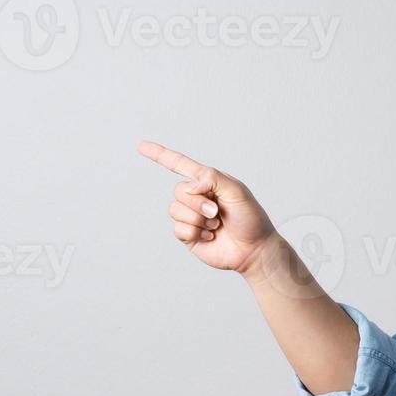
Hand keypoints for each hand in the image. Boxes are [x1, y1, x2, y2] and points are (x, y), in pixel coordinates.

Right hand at [137, 140, 277, 274]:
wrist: (254, 249)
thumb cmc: (251, 219)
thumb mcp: (237, 191)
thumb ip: (213, 178)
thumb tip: (189, 186)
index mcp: (208, 182)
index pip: (180, 165)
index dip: (160, 155)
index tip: (141, 146)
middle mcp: (197, 198)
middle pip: (178, 190)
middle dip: (197, 203)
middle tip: (216, 212)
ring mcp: (191, 217)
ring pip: (175, 210)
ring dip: (198, 219)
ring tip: (216, 225)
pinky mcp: (188, 235)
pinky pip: (178, 229)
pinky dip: (196, 233)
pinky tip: (211, 236)